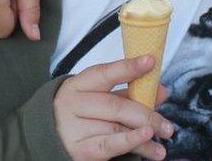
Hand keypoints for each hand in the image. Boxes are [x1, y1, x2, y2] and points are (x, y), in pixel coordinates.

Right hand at [54, 55, 173, 160]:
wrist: (44, 138)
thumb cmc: (78, 114)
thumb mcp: (98, 97)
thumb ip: (129, 93)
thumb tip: (161, 91)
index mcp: (80, 84)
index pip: (106, 73)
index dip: (129, 67)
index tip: (150, 61)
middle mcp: (74, 103)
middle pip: (115, 106)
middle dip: (146, 115)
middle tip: (167, 125)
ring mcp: (73, 127)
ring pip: (116, 128)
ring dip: (144, 135)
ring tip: (163, 139)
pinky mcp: (78, 149)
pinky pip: (108, 146)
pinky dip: (130, 143)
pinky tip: (146, 142)